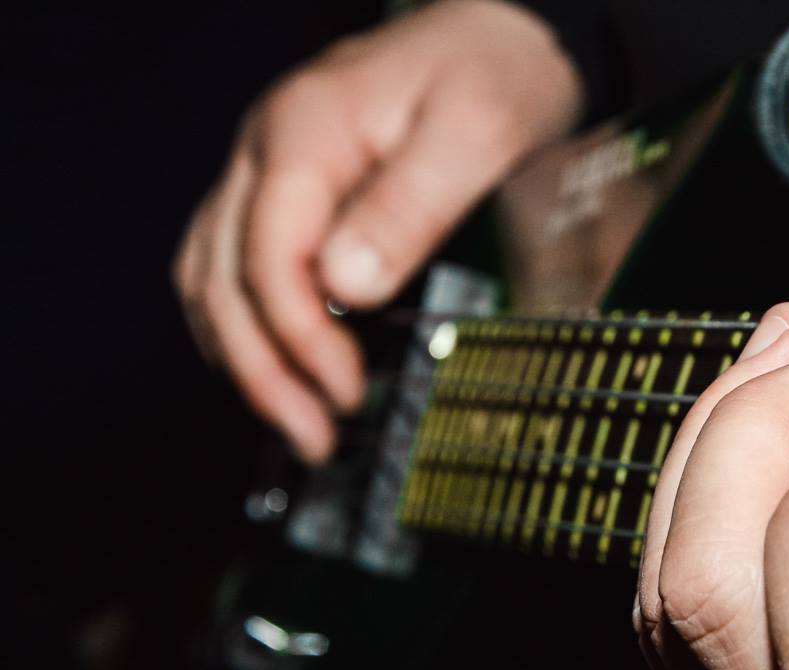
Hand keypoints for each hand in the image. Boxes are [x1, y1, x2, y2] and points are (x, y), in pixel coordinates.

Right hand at [173, 0, 580, 461]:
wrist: (503, 34)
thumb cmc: (495, 73)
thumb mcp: (476, 132)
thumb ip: (411, 207)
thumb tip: (350, 286)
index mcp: (305, 132)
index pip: (270, 256)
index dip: (300, 339)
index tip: (344, 395)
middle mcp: (267, 149)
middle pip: (222, 274)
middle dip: (262, 369)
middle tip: (312, 436)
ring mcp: (268, 167)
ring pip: (210, 273)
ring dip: (243, 356)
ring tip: (292, 420)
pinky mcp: (286, 187)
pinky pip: (231, 262)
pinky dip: (244, 323)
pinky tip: (277, 364)